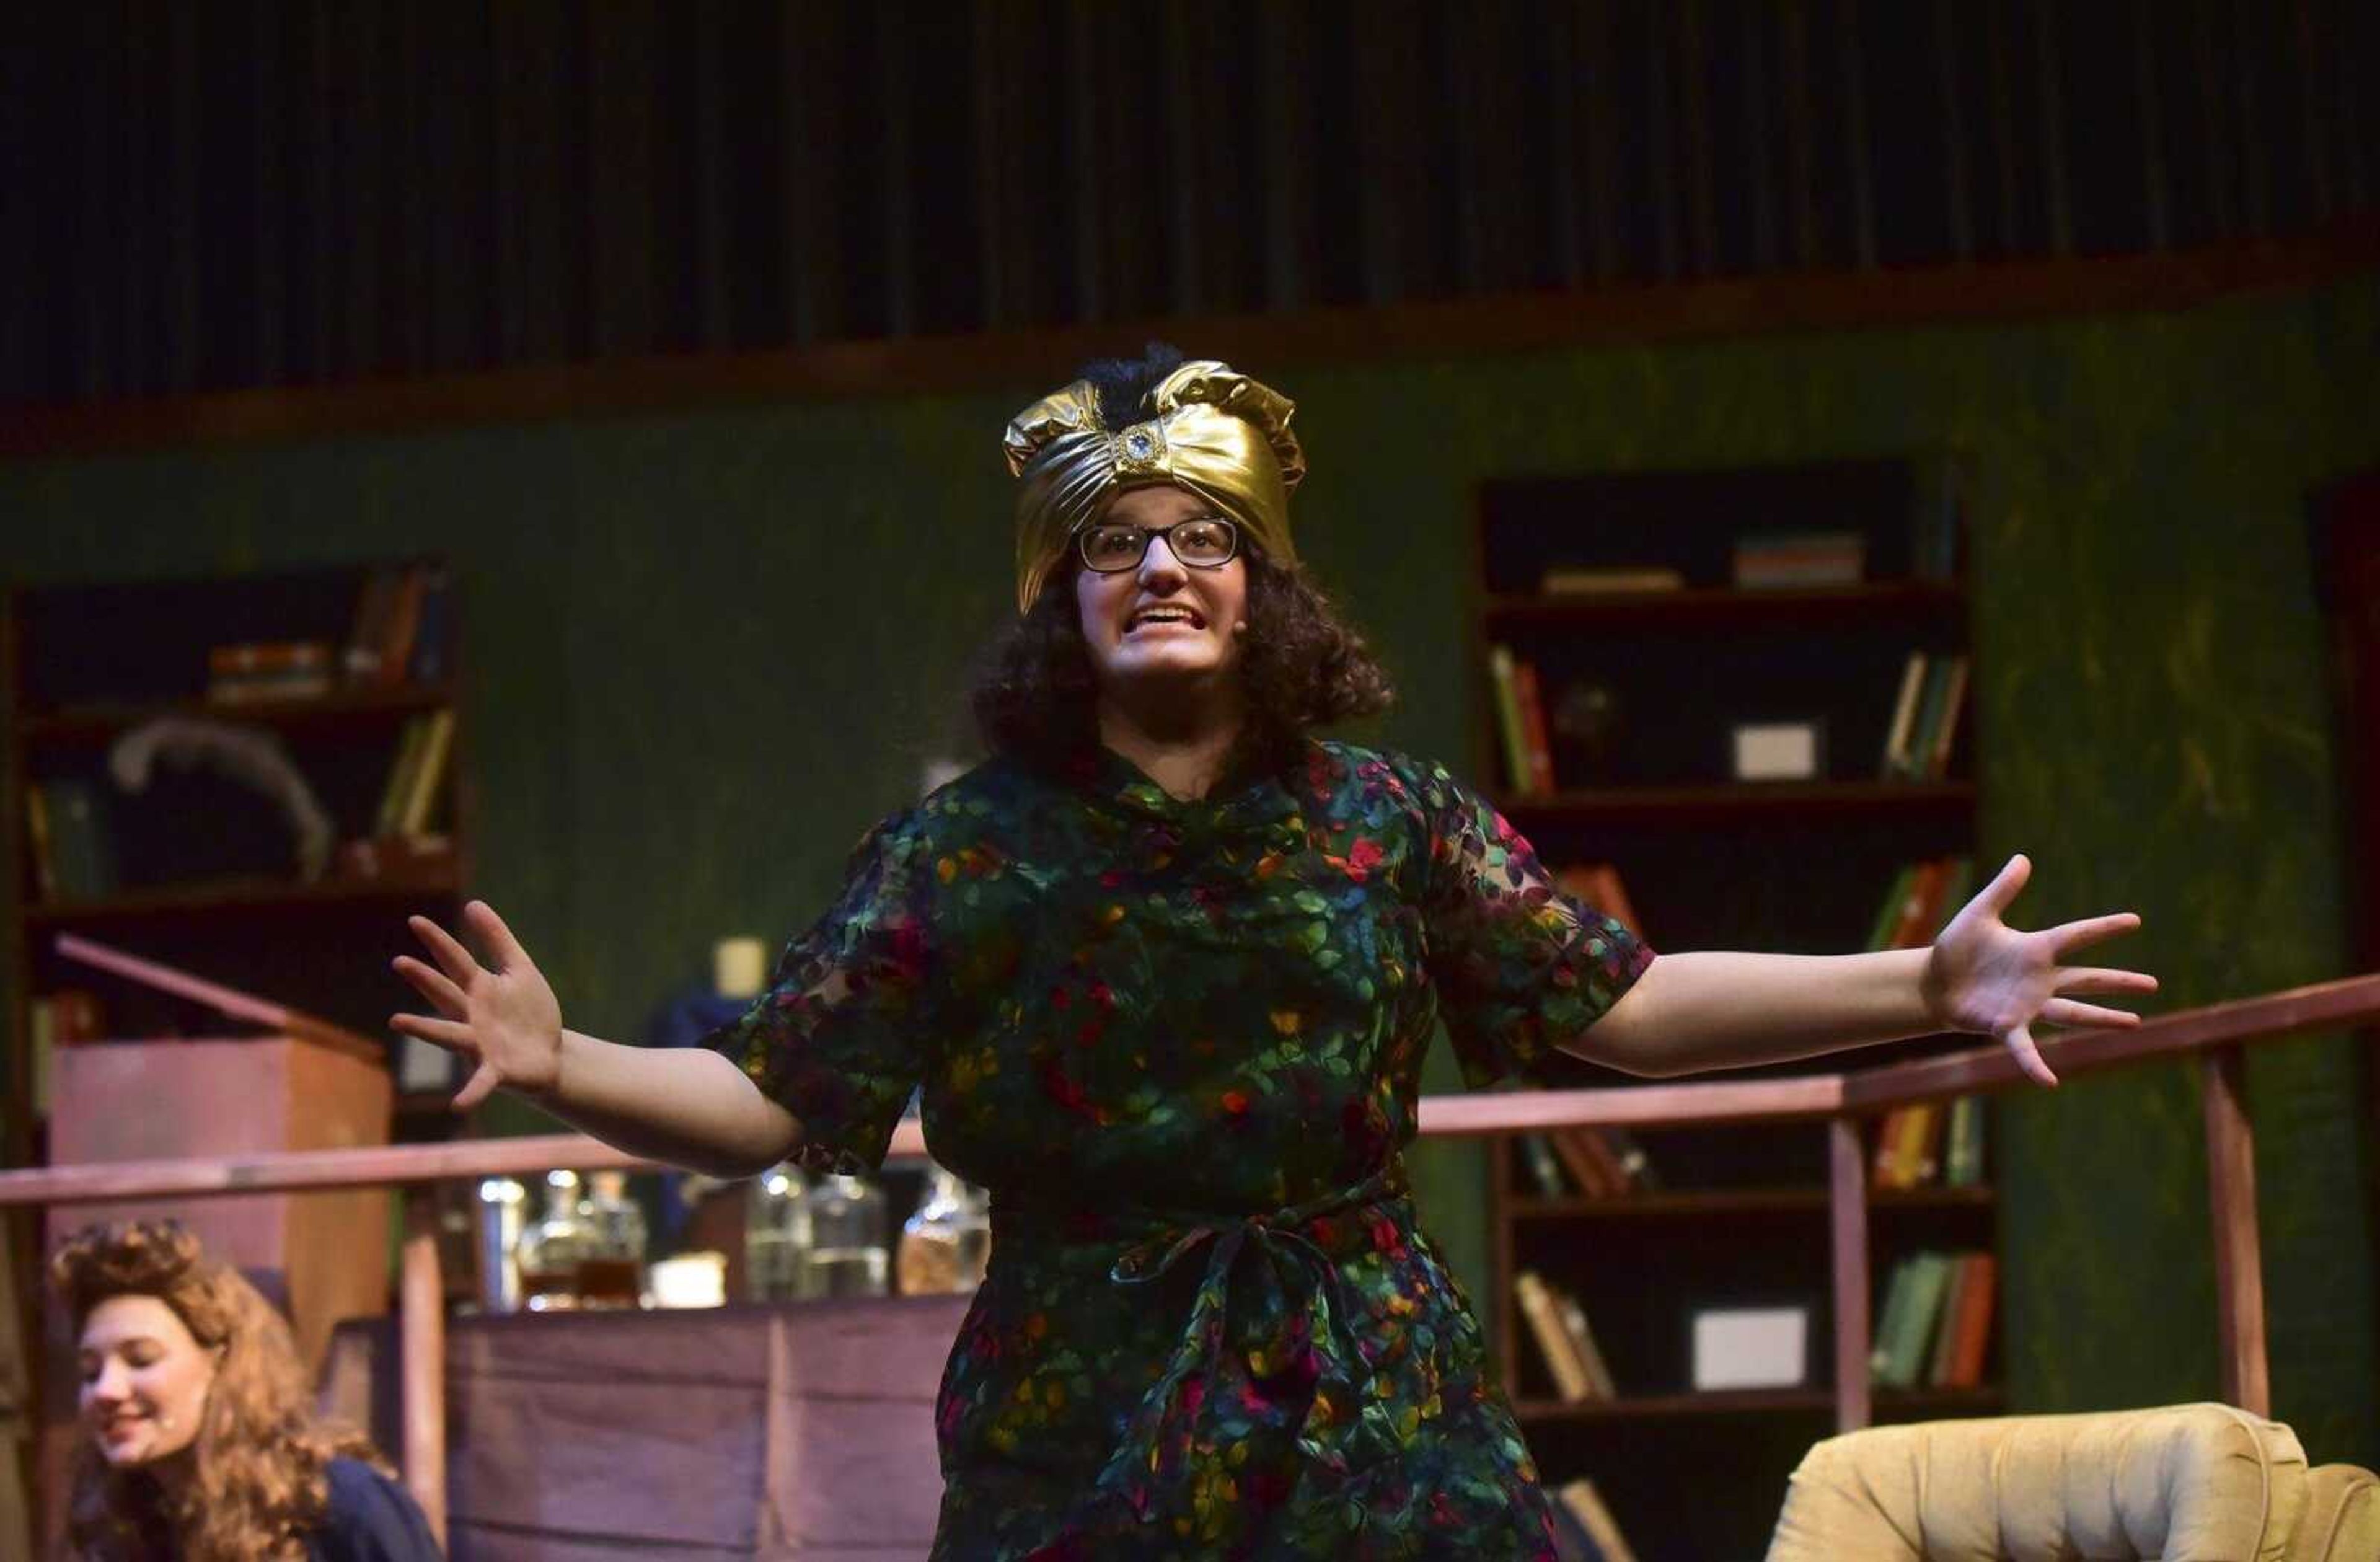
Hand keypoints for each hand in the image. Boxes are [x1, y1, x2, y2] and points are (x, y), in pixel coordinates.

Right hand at [391, 900, 563, 1110]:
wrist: (551, 1054)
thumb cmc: (530, 1013)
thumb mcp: (519, 969)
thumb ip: (497, 939)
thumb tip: (473, 903)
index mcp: (480, 989)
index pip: (456, 961)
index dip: (438, 941)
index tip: (415, 920)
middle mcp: (472, 1016)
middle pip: (446, 994)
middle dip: (425, 979)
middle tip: (401, 962)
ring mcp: (480, 1044)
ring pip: (450, 1034)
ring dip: (425, 1028)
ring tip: (398, 1021)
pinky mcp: (495, 1070)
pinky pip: (479, 1082)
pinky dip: (469, 1093)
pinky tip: (456, 1106)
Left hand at [1923, 854, 2157, 1086]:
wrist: (1933, 980)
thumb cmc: (1957, 948)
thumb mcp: (1979, 914)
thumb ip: (2002, 889)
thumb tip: (2023, 858)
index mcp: (2035, 950)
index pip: (2076, 935)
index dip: (2104, 927)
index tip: (2135, 920)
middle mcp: (2039, 980)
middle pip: (2087, 978)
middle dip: (2119, 981)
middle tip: (2153, 984)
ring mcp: (2027, 1005)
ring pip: (2073, 1013)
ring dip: (2102, 1018)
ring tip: (2135, 1024)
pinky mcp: (2006, 1026)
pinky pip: (2025, 1049)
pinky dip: (2035, 1065)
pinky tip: (2050, 1081)